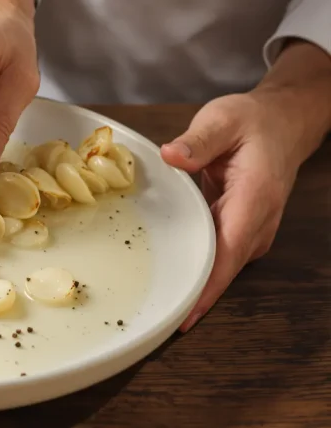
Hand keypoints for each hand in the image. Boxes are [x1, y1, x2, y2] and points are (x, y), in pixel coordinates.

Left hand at [160, 90, 321, 331]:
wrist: (282, 122)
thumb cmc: (252, 122)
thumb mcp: (222, 119)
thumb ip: (197, 140)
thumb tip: (171, 156)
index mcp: (255, 197)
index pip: (230, 250)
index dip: (209, 285)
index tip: (186, 313)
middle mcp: (258, 221)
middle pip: (224, 269)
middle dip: (194, 296)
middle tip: (155, 318)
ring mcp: (252, 230)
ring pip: (221, 267)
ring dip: (194, 286)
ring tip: (156, 306)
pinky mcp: (241, 231)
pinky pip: (217, 257)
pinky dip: (197, 269)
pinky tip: (169, 278)